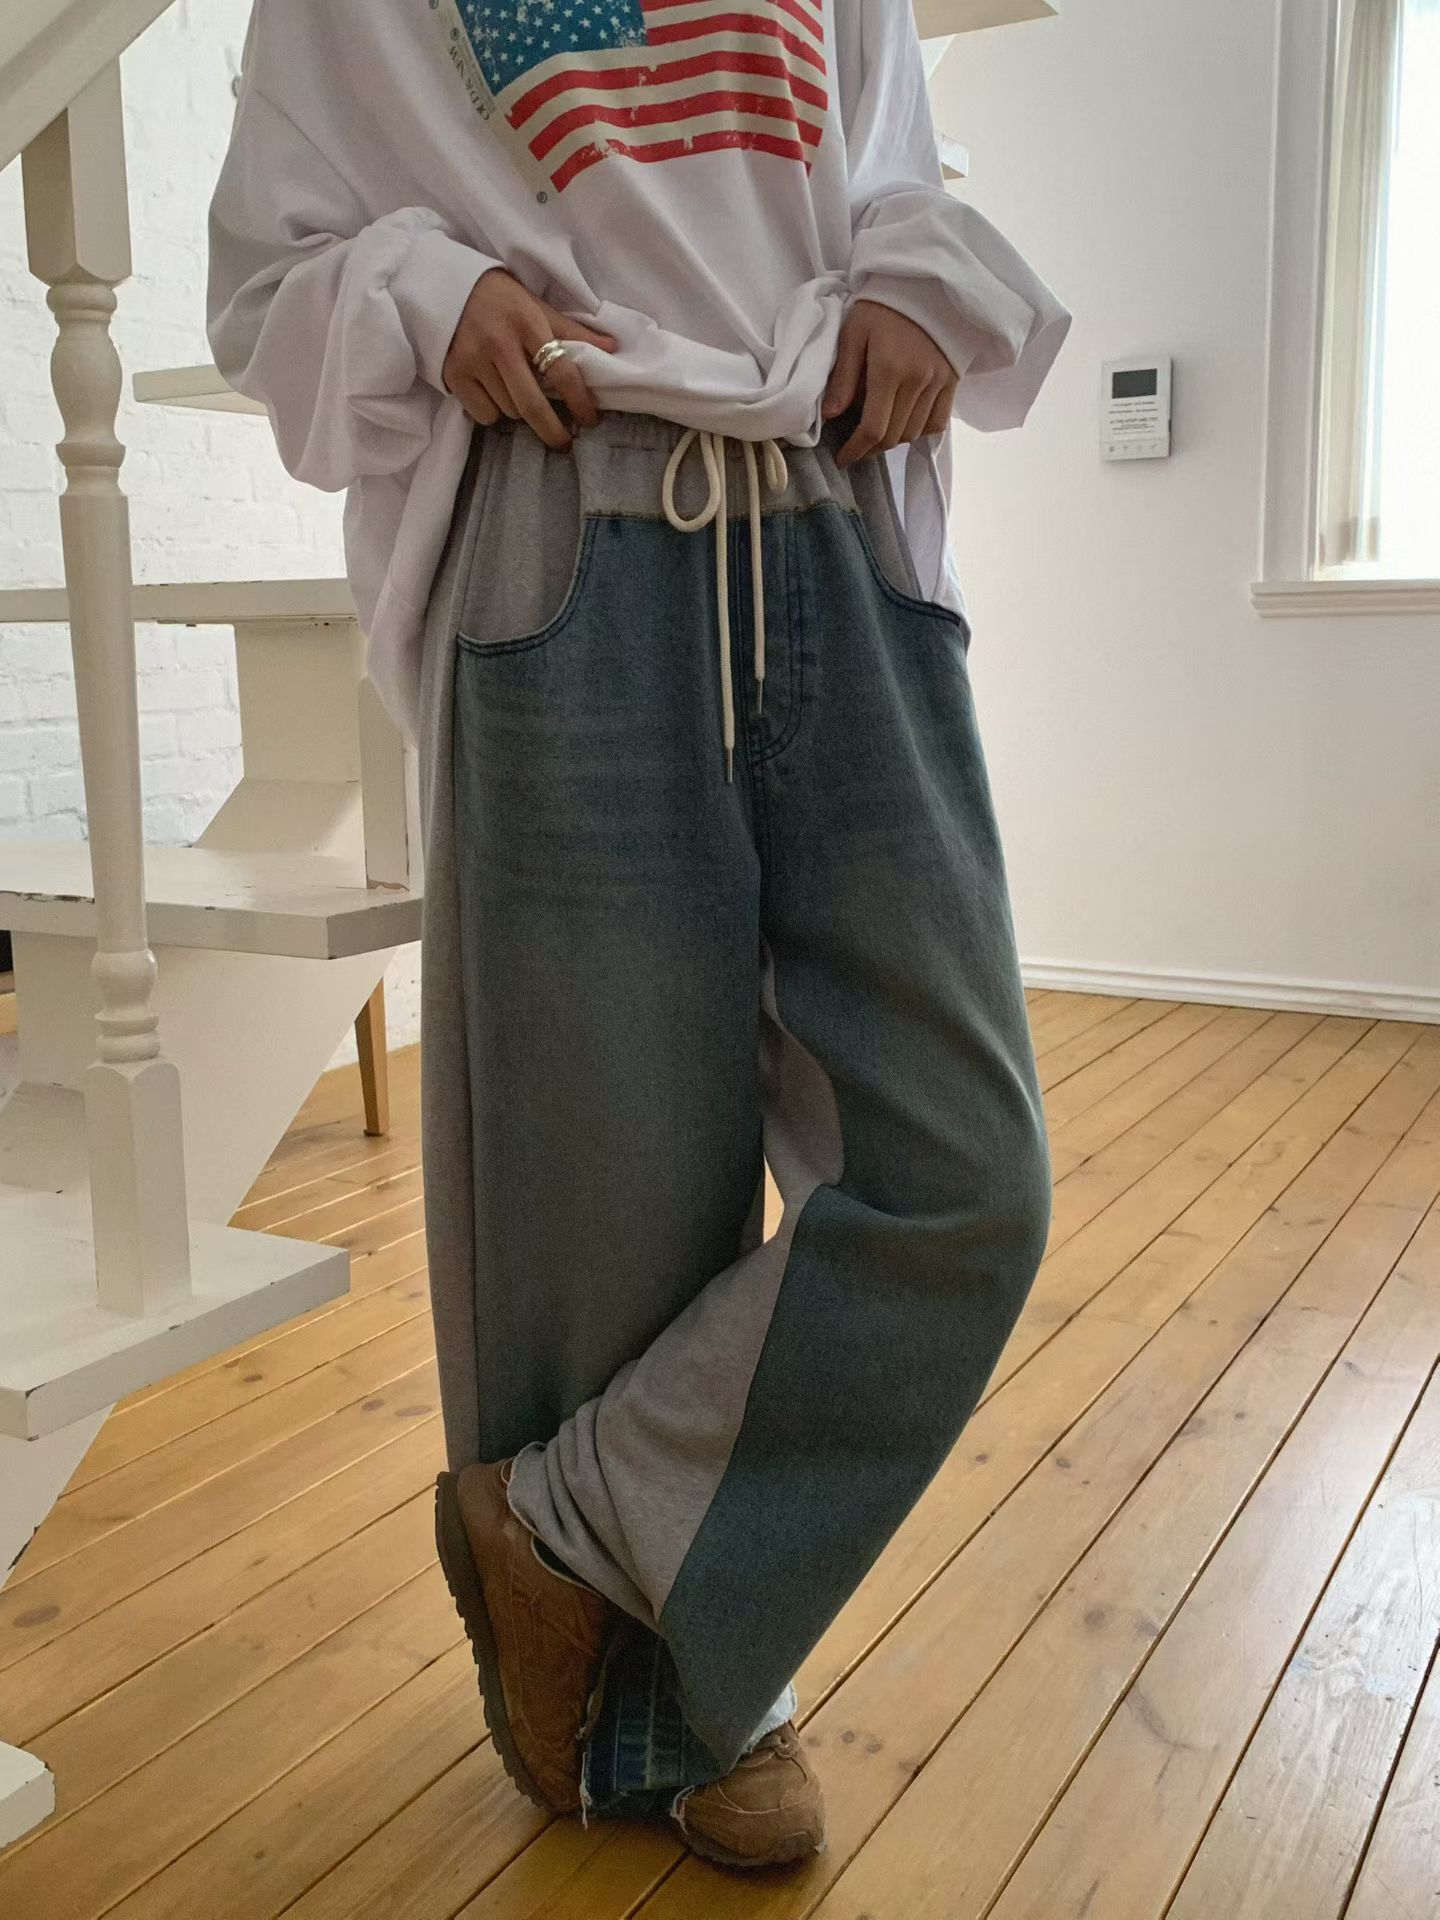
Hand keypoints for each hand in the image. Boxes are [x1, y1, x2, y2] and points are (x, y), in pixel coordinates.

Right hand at [442, 267, 617, 450]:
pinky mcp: (454, 375)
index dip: (579, 400)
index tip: (590, 420)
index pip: (561, 370)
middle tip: (564, 444)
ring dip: (519, 411)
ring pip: (508, 410)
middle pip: (532, 404)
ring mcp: (473, 360)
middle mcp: (499, 343)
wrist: (442, 287)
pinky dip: (493, 412)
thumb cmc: (498, 299)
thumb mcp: (535, 305)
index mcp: (526, 322)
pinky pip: (484, 414)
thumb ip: (571, 330)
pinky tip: (492, 393)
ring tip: (516, 392)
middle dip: (552, 430)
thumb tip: (613, 348)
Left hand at [822, 299, 959, 467]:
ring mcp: (938, 382)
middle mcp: (917, 381)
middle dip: (871, 449)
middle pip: (894, 436)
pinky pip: (937, 422)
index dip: (857, 450)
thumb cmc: (882, 304)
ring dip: (893, 441)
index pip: (873, 428)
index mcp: (890, 369)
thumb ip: (844, 376)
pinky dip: (920, 432)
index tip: (843, 459)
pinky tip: (905, 425)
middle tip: (856, 448)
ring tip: (877, 435)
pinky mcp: (952, 380)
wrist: (926, 282)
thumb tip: (831, 415)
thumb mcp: (853, 332)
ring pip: (914, 433)